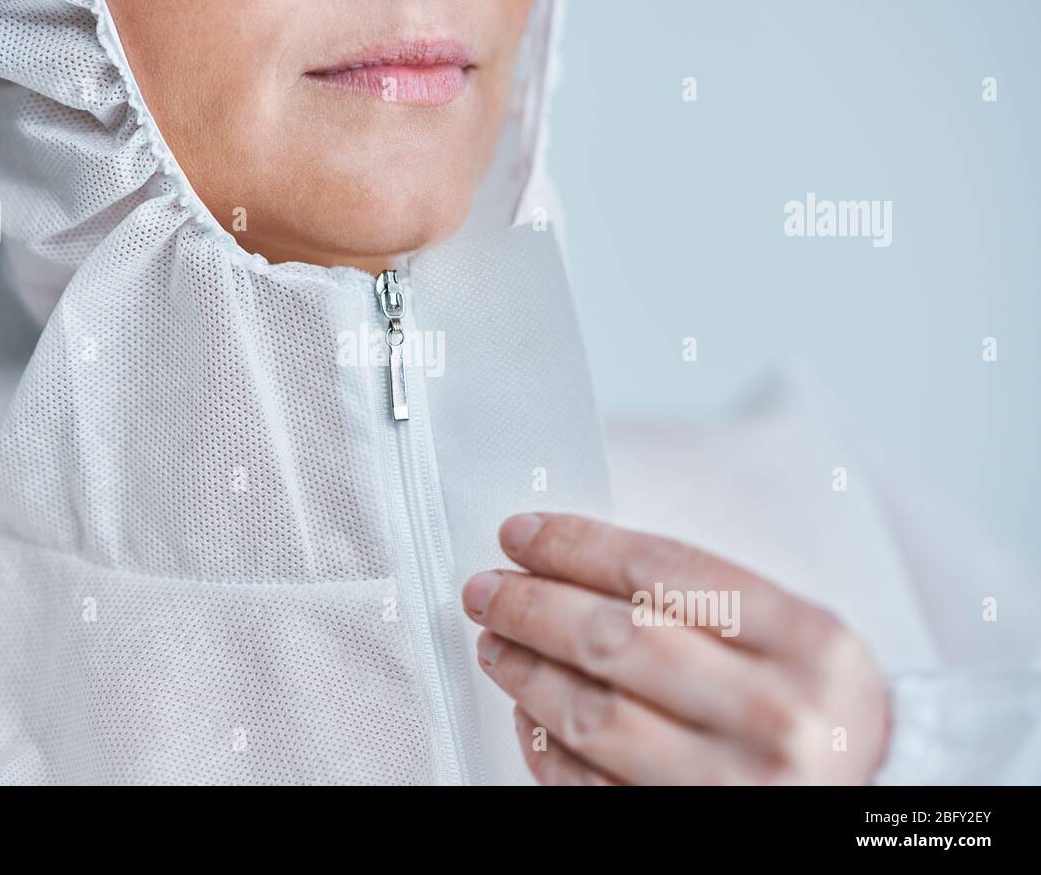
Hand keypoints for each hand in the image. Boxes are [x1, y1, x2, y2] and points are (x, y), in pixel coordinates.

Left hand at [461, 513, 889, 784]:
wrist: (877, 800)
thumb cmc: (819, 707)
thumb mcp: (797, 636)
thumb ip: (705, 598)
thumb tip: (573, 562)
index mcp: (806, 643)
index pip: (663, 572)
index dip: (576, 545)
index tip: (521, 532)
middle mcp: (774, 716)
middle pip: (614, 640)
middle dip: (530, 604)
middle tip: (486, 587)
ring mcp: (731, 786)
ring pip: (590, 714)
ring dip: (524, 669)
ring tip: (494, 640)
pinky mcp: (687, 832)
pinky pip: (587, 786)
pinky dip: (542, 743)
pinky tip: (526, 708)